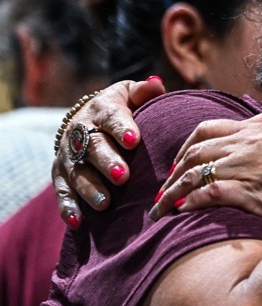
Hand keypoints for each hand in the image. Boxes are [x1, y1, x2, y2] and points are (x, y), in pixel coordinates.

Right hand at [53, 77, 164, 227]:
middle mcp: (80, 132)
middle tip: (123, 176)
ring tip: (106, 203)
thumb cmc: (121, 108)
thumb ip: (144, 92)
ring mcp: (68, 155)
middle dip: (107, 162)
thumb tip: (157, 84)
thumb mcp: (130, 95)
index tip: (135, 140)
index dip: (122, 128)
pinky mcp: (60, 175)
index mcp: (101, 110)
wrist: (88, 121)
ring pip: (77, 172)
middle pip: (92, 147)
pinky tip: (78, 221)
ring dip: (90, 188)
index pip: (112, 117)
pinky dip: (68, 207)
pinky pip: (62, 192)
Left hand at [150, 114, 261, 227]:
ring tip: (162, 208)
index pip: (207, 129)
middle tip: (164, 189)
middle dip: (173, 171)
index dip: (185, 147)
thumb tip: (254, 126)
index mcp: (259, 127)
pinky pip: (208, 194)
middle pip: (194, 151)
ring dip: (172, 192)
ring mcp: (248, 167)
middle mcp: (249, 143)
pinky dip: (189, 202)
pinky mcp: (250, 193)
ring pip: (195, 173)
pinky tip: (182, 212)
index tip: (180, 164)